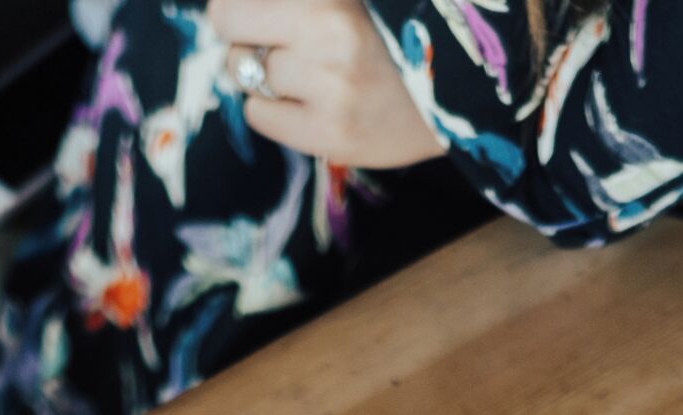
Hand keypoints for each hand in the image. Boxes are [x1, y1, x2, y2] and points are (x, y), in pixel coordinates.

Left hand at [210, 0, 447, 167]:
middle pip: (227, 20)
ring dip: (264, 74)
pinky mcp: (330, 133)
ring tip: (308, 75)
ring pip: (244, 71)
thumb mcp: (348, 1)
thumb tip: (229, 9)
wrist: (455, 98)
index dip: (243, 4)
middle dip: (240, 31)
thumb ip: (295, 5)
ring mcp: (331, 84)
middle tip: (268, 42)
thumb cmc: (389, 38)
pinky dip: (273, 110)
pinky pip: (258, 115)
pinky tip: (309, 105)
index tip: (256, 16)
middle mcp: (331, 30)